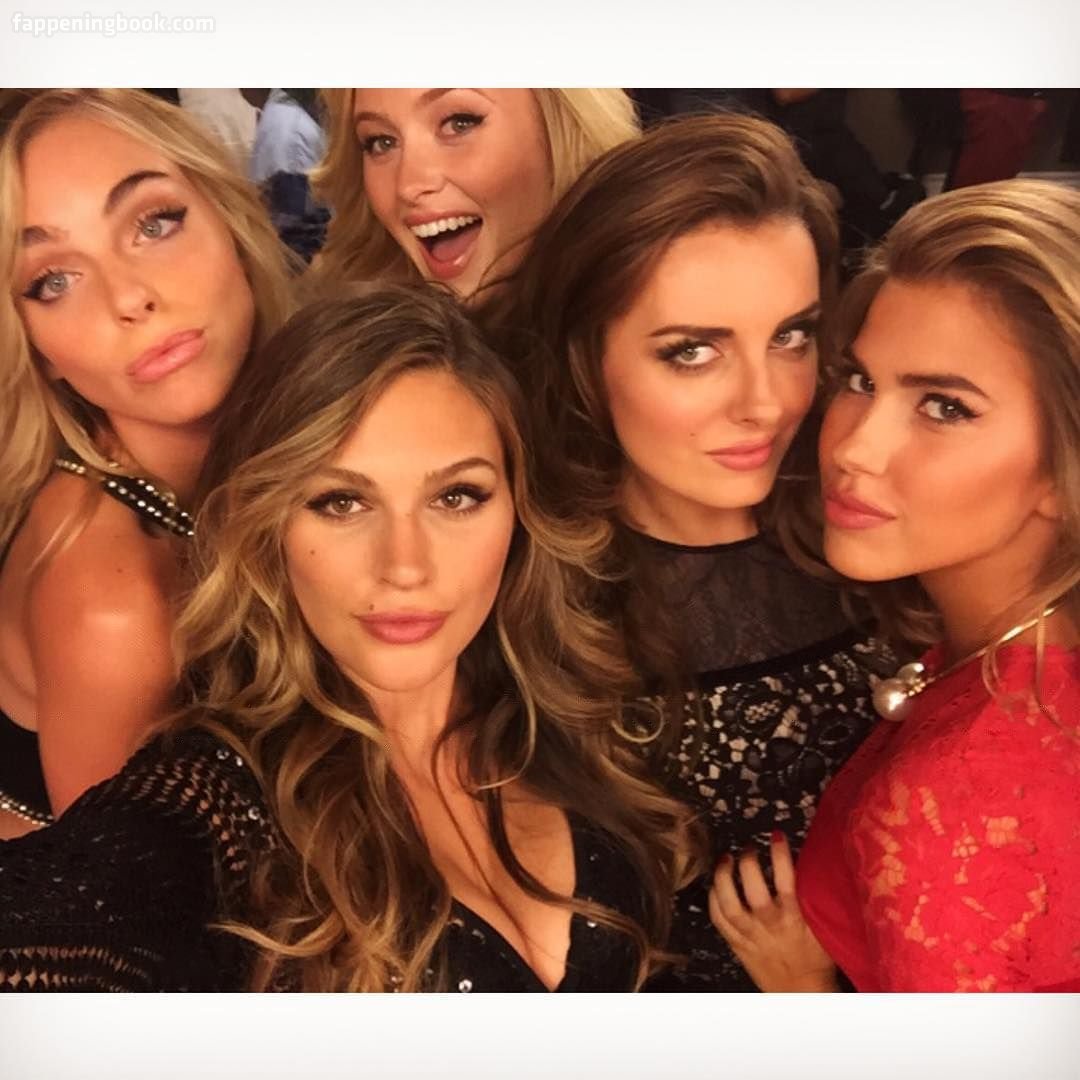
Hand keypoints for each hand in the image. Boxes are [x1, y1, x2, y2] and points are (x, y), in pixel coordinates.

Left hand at [708, 831, 836, 992]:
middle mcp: (769, 927)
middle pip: (754, 894)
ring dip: (723, 878)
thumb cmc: (816, 958)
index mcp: (794, 920)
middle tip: (749, 848)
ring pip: (729, 906)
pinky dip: (713, 900)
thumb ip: (813, 900)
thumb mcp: (823, 928)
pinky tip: (715, 884)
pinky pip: (718, 921)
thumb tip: (809, 863)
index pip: (787, 883)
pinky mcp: (736, 945)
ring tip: (725, 858)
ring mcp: (750, 937)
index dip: (780, 856)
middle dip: (748, 865)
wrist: (801, 994)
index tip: (777, 834)